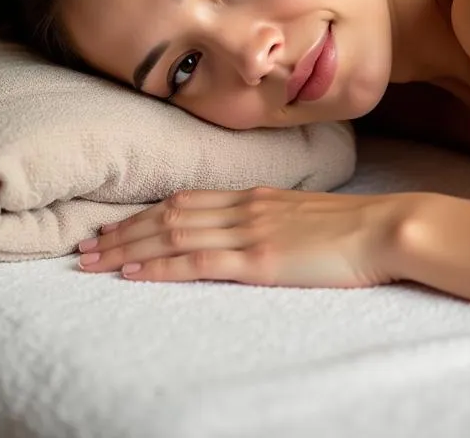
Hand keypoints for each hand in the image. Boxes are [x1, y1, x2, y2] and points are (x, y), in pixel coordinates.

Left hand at [76, 186, 413, 287]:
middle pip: (167, 215)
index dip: (143, 213)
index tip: (112, 225)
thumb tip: (251, 231)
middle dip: (122, 232)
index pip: (185, 201)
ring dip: (127, 248)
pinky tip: (134, 273)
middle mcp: (243, 207)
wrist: (386, 228)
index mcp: (253, 196)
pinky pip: (198, 260)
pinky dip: (160, 266)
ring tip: (91, 261)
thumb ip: (271, 219)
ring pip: (172, 234)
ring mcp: (249, 231)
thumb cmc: (353, 228)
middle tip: (83, 245)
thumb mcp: (304, 216)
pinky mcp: (260, 259)